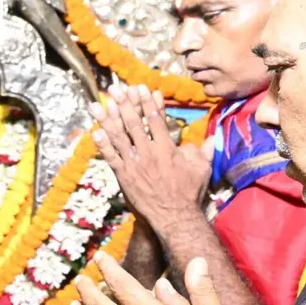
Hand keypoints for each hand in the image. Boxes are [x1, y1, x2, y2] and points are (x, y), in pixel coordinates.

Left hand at [89, 85, 212, 230]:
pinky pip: (111, 157)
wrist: (173, 216)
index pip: (156, 120)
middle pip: (134, 123)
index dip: (147, 103)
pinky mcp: (124, 176)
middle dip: (124, 104)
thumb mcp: (202, 168)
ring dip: (107, 119)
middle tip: (115, 89)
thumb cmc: (188, 192)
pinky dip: (102, 144)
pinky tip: (94, 131)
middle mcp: (149, 153)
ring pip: (118, 137)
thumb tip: (210, 137)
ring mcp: (134, 164)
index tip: (141, 88)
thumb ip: (203, 150)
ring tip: (97, 105)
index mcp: (167, 148)